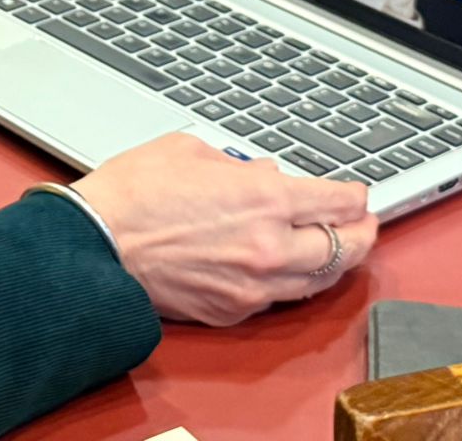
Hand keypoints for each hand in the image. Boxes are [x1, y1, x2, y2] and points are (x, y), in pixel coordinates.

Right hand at [68, 133, 376, 324]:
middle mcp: (270, 247)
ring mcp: (254, 286)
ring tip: (338, 250)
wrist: (96, 243)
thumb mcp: (190, 150)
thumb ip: (238, 163)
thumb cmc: (133, 192)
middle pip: (344, 248)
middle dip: (362, 234)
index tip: (358, 194)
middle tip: (364, 224)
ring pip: (319, 281)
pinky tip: (290, 269)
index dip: (356, 196)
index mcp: (264, 198)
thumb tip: (263, 174)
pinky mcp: (232, 311)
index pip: (338, 202)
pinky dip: (292, 282)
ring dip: (335, 263)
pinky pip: (279, 298)